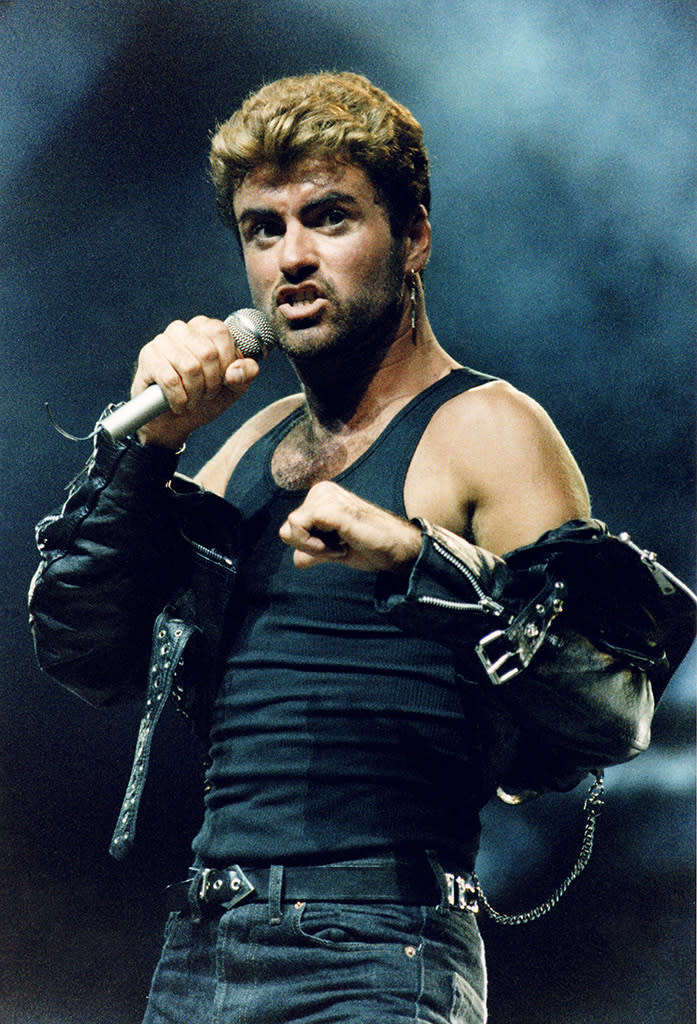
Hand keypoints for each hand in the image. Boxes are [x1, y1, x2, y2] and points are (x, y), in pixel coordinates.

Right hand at [131, 315, 259, 448]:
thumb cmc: (205, 398)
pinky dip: (179, 399)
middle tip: (206, 394)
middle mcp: (182, 329)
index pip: (222, 335)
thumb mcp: (234, 387)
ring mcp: (162, 341)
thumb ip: (245, 374)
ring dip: (195, 393)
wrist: (174, 421)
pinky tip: (179, 405)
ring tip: (192, 400)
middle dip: (211, 383)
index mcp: (206, 328)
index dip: (226, 365)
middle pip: (207, 353)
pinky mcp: (147, 358)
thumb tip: (235, 370)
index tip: (222, 381)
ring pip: (189, 367)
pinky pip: (170, 380)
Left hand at [279, 481, 421, 572]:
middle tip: (340, 546)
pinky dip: (317, 547)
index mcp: (321, 496)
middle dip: (310, 546)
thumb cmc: (370, 548)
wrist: (398, 550)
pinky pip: (300, 529)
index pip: (291, 527)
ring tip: (343, 544)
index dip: (308, 546)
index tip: (336, 546)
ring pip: (292, 529)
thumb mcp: (335, 551)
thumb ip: (314, 552)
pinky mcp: (331, 508)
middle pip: (288, 528)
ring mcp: (326, 496)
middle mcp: (321, 491)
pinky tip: (342, 546)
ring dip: (316, 547)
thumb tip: (297, 561)